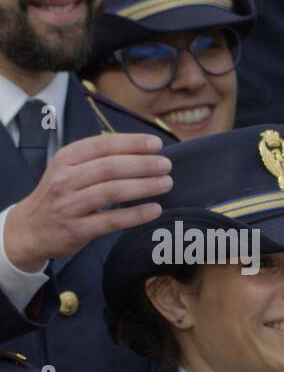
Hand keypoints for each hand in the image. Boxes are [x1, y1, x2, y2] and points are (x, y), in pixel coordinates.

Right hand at [3, 134, 170, 271]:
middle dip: (143, 164)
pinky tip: (155, 210)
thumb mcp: (68, 170)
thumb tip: (140, 151)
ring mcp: (70, 205)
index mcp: (66, 159)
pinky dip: (136, 214)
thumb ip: (96, 160)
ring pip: (113, 191)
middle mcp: (66, 179)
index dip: (131, 143)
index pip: (102, 145)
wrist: (30, 229)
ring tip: (166, 183)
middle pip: (110, 167)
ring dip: (144, 186)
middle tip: (166, 165)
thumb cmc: (59, 196)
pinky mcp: (78, 229)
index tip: (156, 143)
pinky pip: (112, 220)